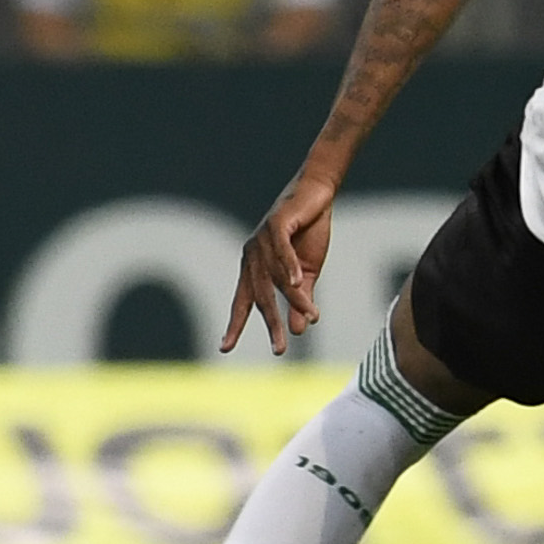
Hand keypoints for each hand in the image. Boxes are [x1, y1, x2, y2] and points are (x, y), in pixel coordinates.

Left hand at [224, 164, 339, 354]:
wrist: (318, 193)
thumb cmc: (309, 232)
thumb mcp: (306, 273)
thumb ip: (300, 299)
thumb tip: (298, 330)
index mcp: (255, 268)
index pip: (243, 301)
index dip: (235, 324)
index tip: (225, 348)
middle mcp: (252, 255)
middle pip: (260, 296)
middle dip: (270, 323)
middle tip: (279, 350)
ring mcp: (261, 239)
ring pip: (276, 277)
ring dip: (295, 298)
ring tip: (312, 316)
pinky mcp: (275, 223)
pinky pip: (280, 249)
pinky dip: (288, 266)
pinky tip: (297, 282)